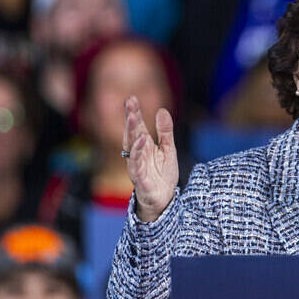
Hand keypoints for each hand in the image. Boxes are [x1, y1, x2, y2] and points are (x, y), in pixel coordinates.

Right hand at [123, 96, 178, 221]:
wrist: (164, 200)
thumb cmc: (162, 174)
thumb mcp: (168, 149)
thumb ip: (165, 131)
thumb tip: (161, 110)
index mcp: (144, 144)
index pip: (137, 126)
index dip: (134, 112)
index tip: (131, 98)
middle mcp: (137, 153)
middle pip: (132, 132)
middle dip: (130, 117)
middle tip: (130, 102)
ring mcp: (136, 165)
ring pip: (131, 146)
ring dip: (132, 132)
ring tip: (134, 118)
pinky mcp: (139, 178)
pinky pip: (135, 164)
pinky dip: (137, 153)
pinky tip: (141, 141)